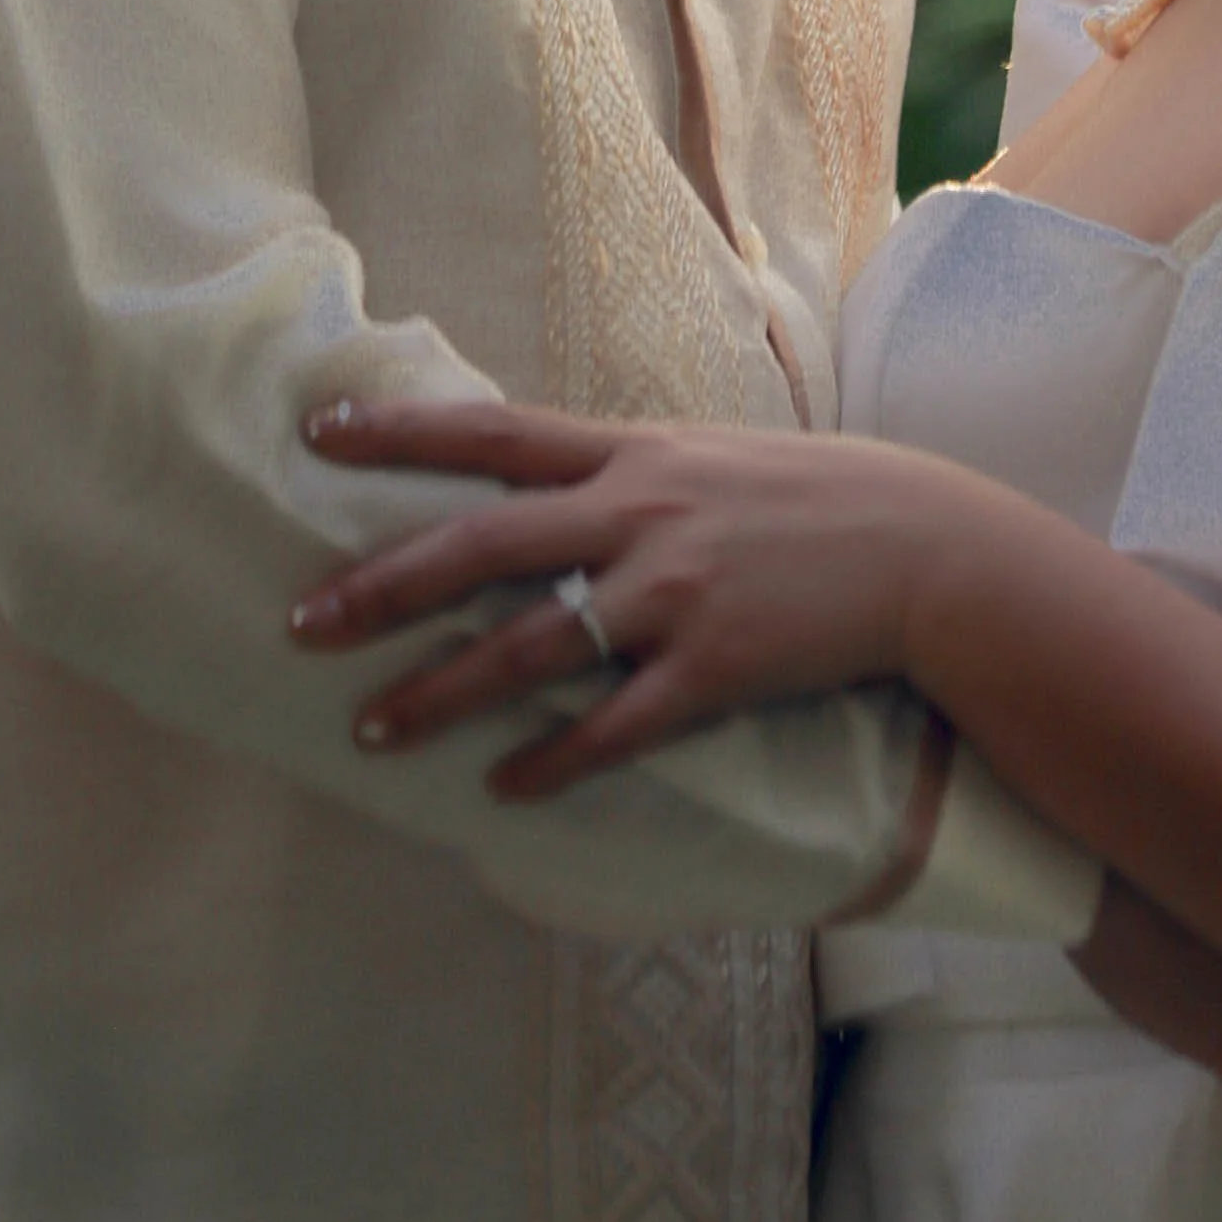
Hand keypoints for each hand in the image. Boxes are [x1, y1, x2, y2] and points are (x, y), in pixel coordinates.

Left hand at [290, 399, 985, 792]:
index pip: (493, 432)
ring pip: (530, 645)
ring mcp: (675, 593)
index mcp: (631, 450)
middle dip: (383, 586)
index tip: (317, 430)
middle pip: (483, 543)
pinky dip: (550, 762)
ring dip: (441, 694)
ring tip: (371, 731)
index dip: (402, 430)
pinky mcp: (713, 669)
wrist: (920, 547)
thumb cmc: (804, 499)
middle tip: (302, 625)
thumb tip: (527, 482)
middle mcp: (640, 512)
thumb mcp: (702, 454)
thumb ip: (616, 470)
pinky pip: (613, 728)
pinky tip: (502, 791)